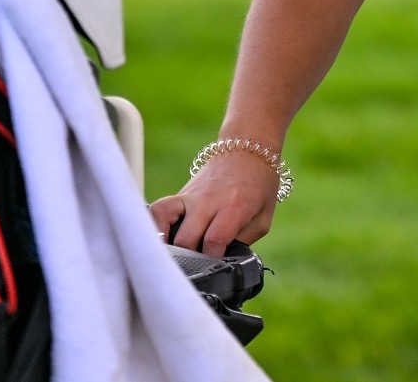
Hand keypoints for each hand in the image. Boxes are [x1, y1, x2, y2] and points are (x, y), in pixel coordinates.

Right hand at [149, 147, 281, 255]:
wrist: (249, 149)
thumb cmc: (260, 186)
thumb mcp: (263, 218)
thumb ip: (244, 240)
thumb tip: (223, 260)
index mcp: (234, 206)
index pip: (214, 241)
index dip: (213, 260)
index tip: (217, 267)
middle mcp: (208, 200)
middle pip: (186, 238)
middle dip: (189, 259)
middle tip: (195, 268)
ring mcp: (190, 195)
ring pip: (164, 219)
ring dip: (164, 242)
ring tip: (169, 258)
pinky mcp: (180, 194)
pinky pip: (159, 209)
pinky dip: (155, 224)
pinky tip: (159, 239)